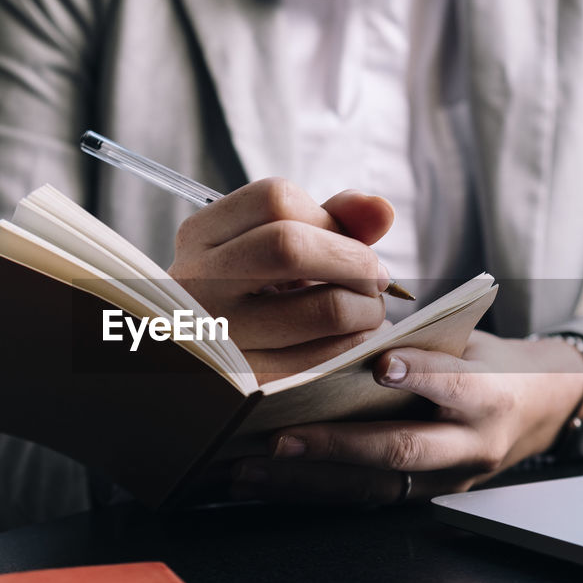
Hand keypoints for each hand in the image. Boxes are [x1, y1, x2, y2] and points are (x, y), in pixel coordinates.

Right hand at [169, 177, 395, 381]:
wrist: (203, 361)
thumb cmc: (251, 293)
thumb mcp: (273, 248)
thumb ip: (330, 220)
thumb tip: (383, 209)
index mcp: (201, 236)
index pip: (275, 199)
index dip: (328, 218)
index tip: (345, 241)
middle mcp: (199, 282)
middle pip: (292, 247)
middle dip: (355, 260)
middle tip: (375, 279)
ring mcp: (218, 336)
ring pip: (323, 310)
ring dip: (367, 309)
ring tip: (368, 311)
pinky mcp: (248, 383)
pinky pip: (328, 360)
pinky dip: (357, 346)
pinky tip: (354, 341)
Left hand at [230, 331, 582, 503]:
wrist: (537, 411)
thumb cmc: (490, 364)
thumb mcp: (469, 340)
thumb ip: (419, 339)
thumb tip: (343, 321)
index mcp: (491, 396)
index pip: (456, 386)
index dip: (421, 375)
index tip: (381, 363)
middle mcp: (470, 447)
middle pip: (403, 451)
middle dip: (337, 446)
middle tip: (283, 436)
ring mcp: (444, 482)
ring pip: (371, 488)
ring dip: (305, 480)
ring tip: (251, 468)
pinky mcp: (418, 499)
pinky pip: (359, 498)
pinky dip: (307, 490)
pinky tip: (263, 482)